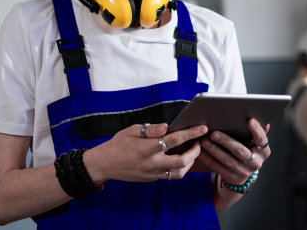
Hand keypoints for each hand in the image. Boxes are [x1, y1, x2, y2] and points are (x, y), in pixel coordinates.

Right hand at [84, 123, 207, 183]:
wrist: (104, 164)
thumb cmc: (118, 144)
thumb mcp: (132, 131)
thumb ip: (150, 129)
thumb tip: (166, 127)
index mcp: (147, 148)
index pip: (175, 140)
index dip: (191, 133)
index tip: (202, 128)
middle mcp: (152, 163)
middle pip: (182, 161)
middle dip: (195, 152)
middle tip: (198, 143)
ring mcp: (152, 174)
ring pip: (178, 173)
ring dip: (189, 163)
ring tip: (191, 152)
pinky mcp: (151, 179)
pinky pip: (169, 176)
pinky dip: (178, 168)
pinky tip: (179, 158)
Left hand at [196, 119, 270, 185]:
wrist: (243, 173)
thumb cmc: (248, 149)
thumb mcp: (254, 142)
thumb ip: (258, 132)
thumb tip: (265, 123)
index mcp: (263, 151)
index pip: (262, 140)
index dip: (257, 130)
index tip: (249, 120)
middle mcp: (256, 162)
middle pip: (241, 151)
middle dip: (226, 142)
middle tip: (214, 133)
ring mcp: (244, 172)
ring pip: (227, 160)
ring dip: (215, 150)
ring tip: (204, 141)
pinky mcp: (232, 177)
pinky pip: (218, 168)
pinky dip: (208, 159)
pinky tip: (201, 151)